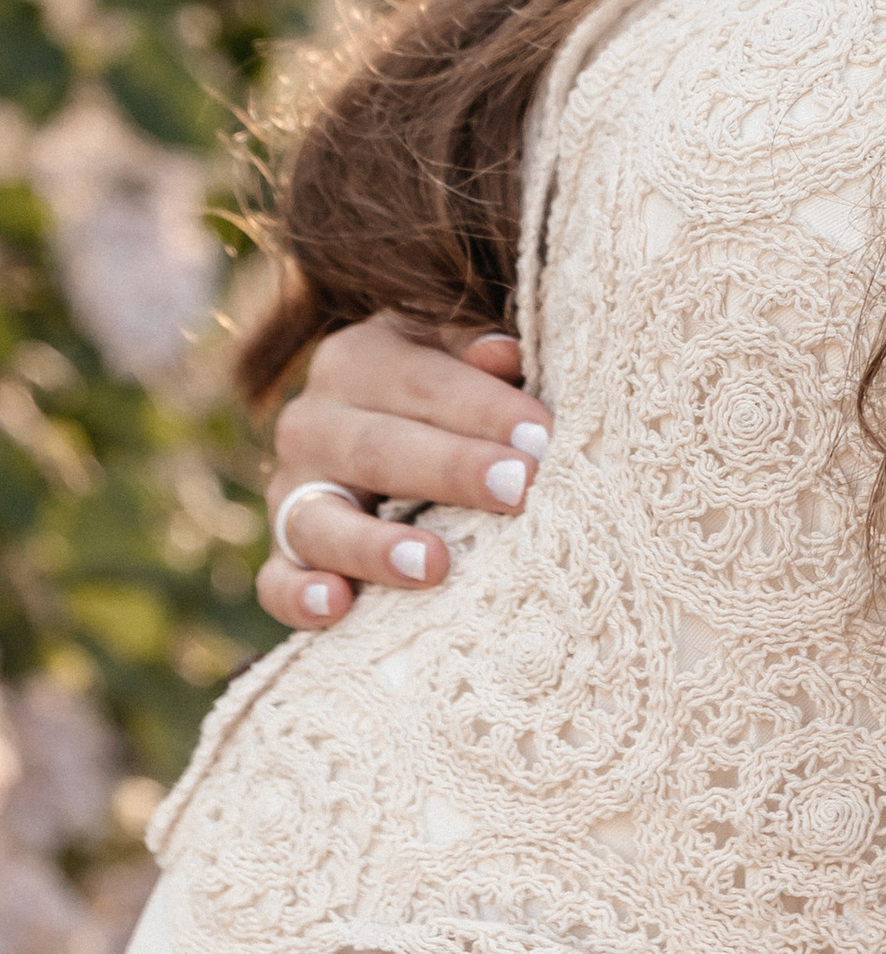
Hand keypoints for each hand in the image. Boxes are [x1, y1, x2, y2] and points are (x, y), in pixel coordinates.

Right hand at [260, 318, 552, 631]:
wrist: (384, 431)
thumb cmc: (443, 390)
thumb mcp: (452, 352)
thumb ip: (475, 348)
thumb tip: (504, 352)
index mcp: (356, 361)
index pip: (425, 384)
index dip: (485, 409)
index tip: (543, 438)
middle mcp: (312, 424)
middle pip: (378, 450)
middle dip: (451, 470)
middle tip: (517, 489)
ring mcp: (292, 494)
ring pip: (320, 521)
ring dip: (375, 546)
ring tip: (434, 564)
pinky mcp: (283, 556)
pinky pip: (276, 582)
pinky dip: (298, 596)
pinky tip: (336, 606)